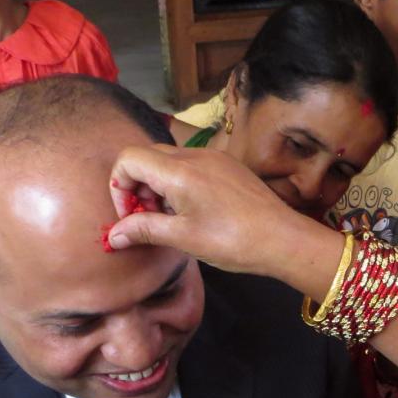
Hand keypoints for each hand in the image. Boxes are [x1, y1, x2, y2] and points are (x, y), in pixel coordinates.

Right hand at [104, 146, 335, 286]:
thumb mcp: (182, 238)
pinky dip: (180, 184)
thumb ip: (144, 229)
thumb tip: (114, 236)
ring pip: (168, 161)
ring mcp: (213, 158)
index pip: (129, 159)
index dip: (120, 187)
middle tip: (149, 220)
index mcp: (179, 171)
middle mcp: (194, 156)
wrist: (282, 239)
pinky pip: (191, 166)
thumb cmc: (233, 241)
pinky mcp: (227, 166)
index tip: (130, 215)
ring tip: (172, 220)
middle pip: (147, 157)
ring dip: (158, 187)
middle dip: (138, 188)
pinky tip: (193, 212)